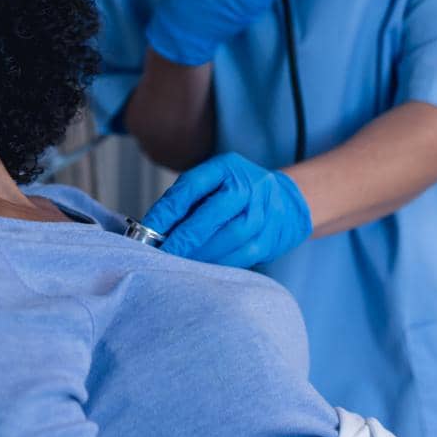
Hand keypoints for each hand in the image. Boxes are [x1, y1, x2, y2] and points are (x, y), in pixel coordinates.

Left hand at [142, 153, 312, 267]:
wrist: (289, 201)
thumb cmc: (239, 191)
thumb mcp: (215, 180)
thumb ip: (187, 199)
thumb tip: (154, 228)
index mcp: (226, 167)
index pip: (191, 187)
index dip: (167, 211)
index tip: (147, 230)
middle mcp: (246, 187)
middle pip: (210, 215)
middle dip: (182, 238)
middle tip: (161, 253)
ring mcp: (260, 214)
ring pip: (227, 238)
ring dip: (199, 254)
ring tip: (178, 264)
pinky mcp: (268, 239)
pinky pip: (240, 256)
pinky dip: (218, 264)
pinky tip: (201, 269)